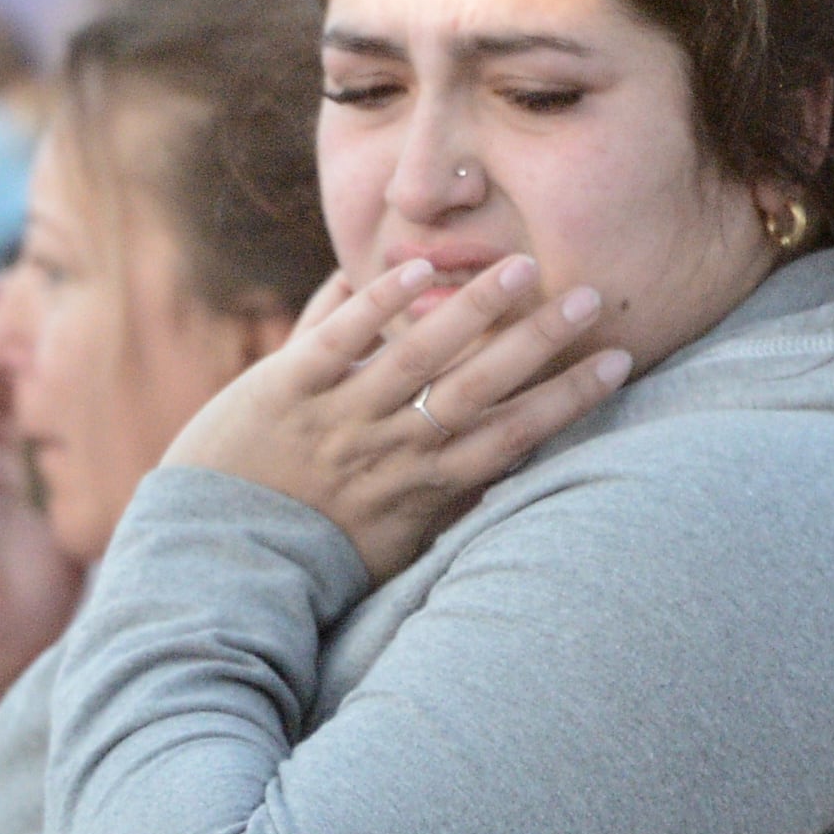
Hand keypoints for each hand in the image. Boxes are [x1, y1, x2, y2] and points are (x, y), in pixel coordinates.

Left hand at [163, 254, 630, 580]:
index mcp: (423, 491)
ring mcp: (339, 418)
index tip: (620, 362)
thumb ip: (440, 501)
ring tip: (523, 267)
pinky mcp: (285, 389)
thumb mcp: (390, 544)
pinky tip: (419, 270)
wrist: (214, 567)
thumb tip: (494, 469)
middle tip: (592, 297)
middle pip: (480, 389)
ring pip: (417, 356)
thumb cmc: (309, 559)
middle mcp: (391, 452)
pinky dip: (378, 303)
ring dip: (473, 309)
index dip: (570, 400)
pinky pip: (339, 339)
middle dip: (540, 343)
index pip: (513, 437)